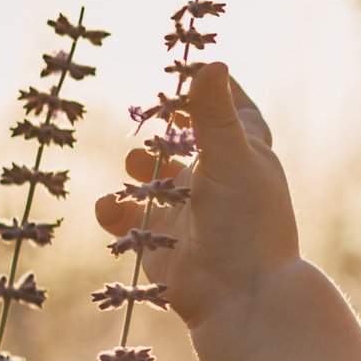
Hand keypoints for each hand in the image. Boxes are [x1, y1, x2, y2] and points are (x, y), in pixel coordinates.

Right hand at [93, 61, 298, 337]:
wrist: (240, 298)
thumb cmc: (247, 224)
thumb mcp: (232, 159)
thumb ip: (214, 114)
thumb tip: (210, 62)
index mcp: (248, 159)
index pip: (237, 114)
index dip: (218, 91)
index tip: (194, 67)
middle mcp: (218, 184)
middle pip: (186, 143)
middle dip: (164, 130)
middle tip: (146, 116)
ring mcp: (187, 213)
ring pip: (152, 179)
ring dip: (139, 167)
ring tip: (139, 164)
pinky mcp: (160, 242)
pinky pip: (126, 219)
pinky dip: (114, 211)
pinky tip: (112, 207)